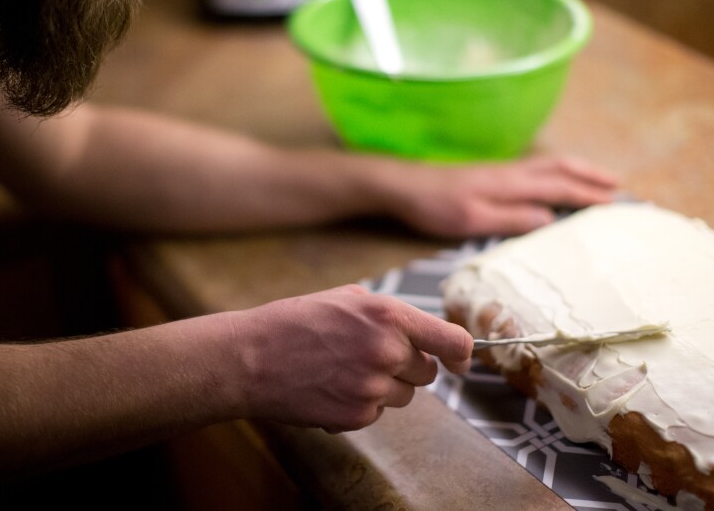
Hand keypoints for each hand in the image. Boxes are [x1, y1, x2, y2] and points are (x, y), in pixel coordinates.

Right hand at [227, 284, 471, 432]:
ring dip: (385, 386)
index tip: (459, 361)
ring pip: (404, 395)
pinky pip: (377, 413)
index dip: (462, 354)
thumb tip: (424, 331)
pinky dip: (361, 404)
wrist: (251, 358)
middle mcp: (387, 352)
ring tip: (345, 369)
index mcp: (389, 316)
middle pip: (427, 372)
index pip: (453, 341)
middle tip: (373, 355)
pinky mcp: (356, 416)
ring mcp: (372, 388)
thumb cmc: (295, 322)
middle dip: (408, 366)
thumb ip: (392, 314)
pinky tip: (332, 387)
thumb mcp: (349, 298)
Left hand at [385, 153, 618, 237]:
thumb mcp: (473, 219)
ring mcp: (503, 171)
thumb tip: (551, 219)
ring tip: (599, 178)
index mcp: (511, 184)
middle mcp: (512, 172)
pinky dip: (558, 171)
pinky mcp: (493, 174)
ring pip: (549, 164)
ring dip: (578, 169)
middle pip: (560, 167)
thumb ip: (511, 218)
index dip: (589, 194)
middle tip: (619, 185)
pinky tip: (557, 180)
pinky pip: (537, 168)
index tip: (616, 202)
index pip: (560, 186)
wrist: (403, 185)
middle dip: (592, 175)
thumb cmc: (435, 206)